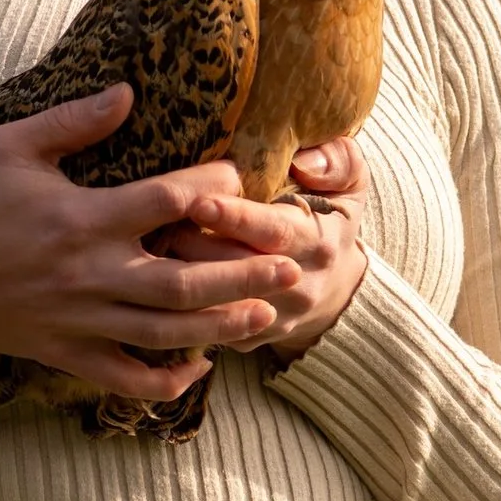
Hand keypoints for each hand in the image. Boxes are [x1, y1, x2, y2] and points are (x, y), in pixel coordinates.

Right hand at [0, 85, 302, 399]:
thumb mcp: (11, 145)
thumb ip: (74, 122)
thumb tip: (129, 92)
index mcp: (82, 218)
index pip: (167, 202)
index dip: (211, 190)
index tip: (237, 179)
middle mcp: (89, 273)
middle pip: (184, 280)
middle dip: (243, 273)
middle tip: (291, 263)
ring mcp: (79, 320)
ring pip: (166, 332)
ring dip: (223, 326)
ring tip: (270, 315)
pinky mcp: (65, 353)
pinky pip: (125, 376)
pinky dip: (166, 379)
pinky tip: (200, 367)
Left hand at [157, 136, 369, 361]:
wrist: (339, 287)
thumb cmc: (332, 219)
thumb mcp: (351, 182)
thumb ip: (337, 161)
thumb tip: (305, 163)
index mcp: (319, 241)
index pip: (274, 230)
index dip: (236, 218)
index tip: (201, 202)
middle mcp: (298, 286)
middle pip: (237, 268)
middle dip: (196, 245)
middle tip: (158, 222)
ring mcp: (271, 318)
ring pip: (216, 301)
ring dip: (181, 275)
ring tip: (150, 245)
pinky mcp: (247, 339)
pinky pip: (206, 327)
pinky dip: (177, 305)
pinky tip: (153, 278)